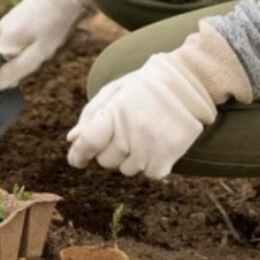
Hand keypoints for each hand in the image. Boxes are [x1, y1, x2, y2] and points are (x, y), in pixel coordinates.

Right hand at [0, 0, 90, 90]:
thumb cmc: (57, 23)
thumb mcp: (40, 53)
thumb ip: (17, 70)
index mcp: (5, 39)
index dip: (1, 79)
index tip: (18, 86)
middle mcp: (6, 27)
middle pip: (14, 56)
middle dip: (36, 60)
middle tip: (57, 54)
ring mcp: (16, 17)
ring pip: (29, 44)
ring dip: (50, 48)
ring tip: (70, 38)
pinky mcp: (28, 10)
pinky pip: (37, 33)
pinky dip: (53, 37)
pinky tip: (74, 32)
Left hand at [66, 52, 217, 179]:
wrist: (187, 85)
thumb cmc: (143, 87)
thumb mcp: (113, 92)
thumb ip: (90, 116)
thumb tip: (72, 140)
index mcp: (113, 113)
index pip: (88, 144)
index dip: (78, 155)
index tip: (77, 160)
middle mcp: (129, 134)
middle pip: (105, 161)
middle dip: (109, 150)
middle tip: (124, 132)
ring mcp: (148, 149)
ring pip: (126, 169)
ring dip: (130, 158)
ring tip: (142, 135)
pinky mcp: (167, 159)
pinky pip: (148, 174)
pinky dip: (150, 164)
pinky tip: (155, 145)